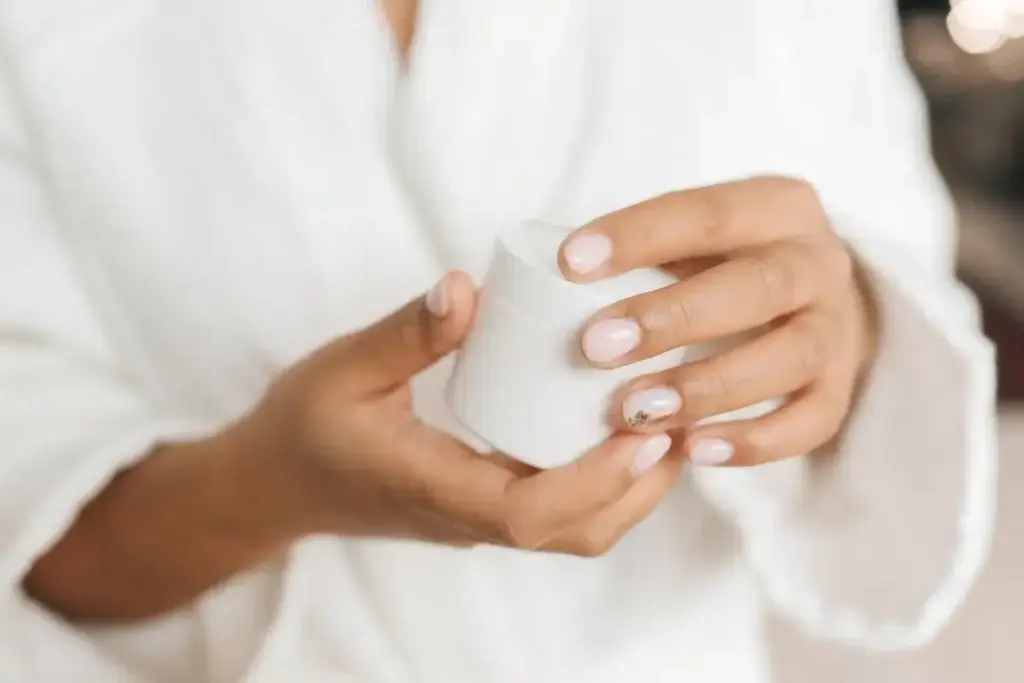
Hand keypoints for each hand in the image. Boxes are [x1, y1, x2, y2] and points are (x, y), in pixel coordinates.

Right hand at [250, 272, 683, 554]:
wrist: (277, 483)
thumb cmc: (305, 427)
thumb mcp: (344, 368)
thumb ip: (407, 332)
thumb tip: (467, 288)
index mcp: (434, 489)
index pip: (530, 513)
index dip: (597, 480)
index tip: (645, 430)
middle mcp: (467, 516)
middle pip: (575, 533)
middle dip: (639, 486)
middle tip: (680, 414)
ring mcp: (478, 518)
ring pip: (574, 530)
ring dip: (629, 487)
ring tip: (665, 419)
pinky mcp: (482, 505)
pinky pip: (558, 510)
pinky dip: (603, 481)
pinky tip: (618, 426)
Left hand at [558, 176, 876, 467]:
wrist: (814, 301)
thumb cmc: (723, 267)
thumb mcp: (694, 239)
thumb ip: (638, 253)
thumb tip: (524, 281)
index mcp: (777, 207)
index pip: (706, 214)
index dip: (639, 236)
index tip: (571, 263)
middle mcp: (818, 262)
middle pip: (756, 286)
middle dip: (673, 318)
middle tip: (595, 347)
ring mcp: (838, 330)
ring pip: (787, 357)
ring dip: (707, 386)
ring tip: (635, 412)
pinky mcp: (841, 389)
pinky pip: (811, 421)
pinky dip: (754, 440)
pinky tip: (694, 451)